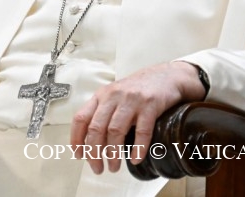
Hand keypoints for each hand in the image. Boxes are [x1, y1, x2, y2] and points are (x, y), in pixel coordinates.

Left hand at [69, 61, 205, 173]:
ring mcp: (131, 100)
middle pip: (96, 128)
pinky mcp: (150, 105)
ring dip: (113, 153)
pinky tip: (136, 159)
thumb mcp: (115, 97)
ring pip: (115, 131)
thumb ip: (104, 114)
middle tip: (98, 168)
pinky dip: (138, 148)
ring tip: (114, 167)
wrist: (167, 75)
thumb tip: (93, 144)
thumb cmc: (139, 89)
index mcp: (101, 96)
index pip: (81, 118)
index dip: (76, 138)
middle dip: (94, 152)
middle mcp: (113, 96)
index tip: (79, 155)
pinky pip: (142, 131)